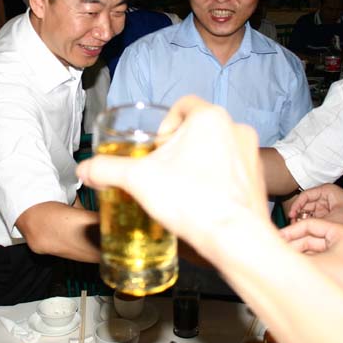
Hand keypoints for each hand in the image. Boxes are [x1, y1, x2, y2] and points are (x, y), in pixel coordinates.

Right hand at [77, 95, 268, 248]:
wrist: (235, 238)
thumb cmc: (191, 201)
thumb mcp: (138, 180)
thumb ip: (107, 169)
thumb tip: (84, 169)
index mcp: (209, 117)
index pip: (183, 104)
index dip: (165, 123)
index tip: (156, 148)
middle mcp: (235, 127)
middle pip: (199, 127)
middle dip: (180, 146)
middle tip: (163, 170)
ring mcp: (251, 152)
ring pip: (217, 146)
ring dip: (199, 160)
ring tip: (182, 187)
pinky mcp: (258, 176)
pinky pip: (233, 168)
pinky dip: (217, 178)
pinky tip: (203, 200)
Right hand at [279, 219, 342, 296]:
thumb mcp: (320, 263)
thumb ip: (296, 258)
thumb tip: (277, 253)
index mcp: (339, 229)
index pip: (309, 224)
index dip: (290, 231)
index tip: (275, 239)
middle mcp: (340, 238)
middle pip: (310, 237)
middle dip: (293, 244)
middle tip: (276, 251)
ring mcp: (341, 252)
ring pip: (313, 250)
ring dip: (299, 255)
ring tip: (283, 261)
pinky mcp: (341, 265)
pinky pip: (319, 260)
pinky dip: (307, 263)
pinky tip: (295, 270)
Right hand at [288, 184, 342, 234]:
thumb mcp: (337, 217)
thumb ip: (319, 222)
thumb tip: (304, 227)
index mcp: (325, 191)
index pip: (305, 196)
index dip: (296, 205)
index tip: (291, 216)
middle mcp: (323, 199)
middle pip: (304, 206)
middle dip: (299, 215)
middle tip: (294, 226)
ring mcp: (325, 208)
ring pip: (308, 214)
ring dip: (304, 222)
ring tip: (299, 231)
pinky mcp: (327, 218)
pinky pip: (315, 221)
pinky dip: (311, 226)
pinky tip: (307, 233)